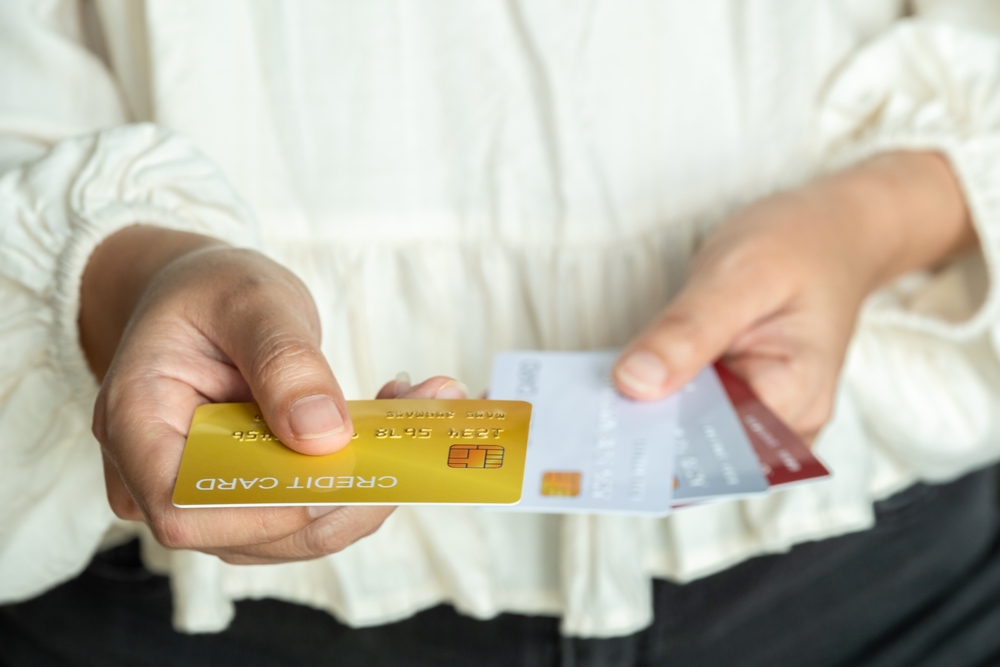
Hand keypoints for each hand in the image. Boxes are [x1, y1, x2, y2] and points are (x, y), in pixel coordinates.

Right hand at [82, 226, 466, 562]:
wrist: (203, 298)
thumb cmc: (213, 292)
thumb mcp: (253, 301)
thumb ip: (284, 361)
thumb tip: (323, 436)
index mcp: (134, 419)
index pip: (180, 506)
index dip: (259, 511)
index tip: (337, 477)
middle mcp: (156, 474)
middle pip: (243, 533)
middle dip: (335, 503)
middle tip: (406, 453)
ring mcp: (202, 494)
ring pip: (285, 535)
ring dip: (359, 493)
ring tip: (414, 415)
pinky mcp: (245, 497)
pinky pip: (302, 512)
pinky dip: (356, 481)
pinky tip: (392, 425)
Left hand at [612, 152, 975, 441]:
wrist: (832, 233)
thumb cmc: (797, 246)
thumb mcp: (738, 274)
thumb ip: (687, 330)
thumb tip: (634, 384)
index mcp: (794, 399)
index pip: (715, 445)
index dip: (659, 440)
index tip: (605, 428)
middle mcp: (785, 424)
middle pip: (704, 448)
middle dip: (649, 433)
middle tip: (589, 418)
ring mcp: (764, 416)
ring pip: (696, 435)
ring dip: (651, 419)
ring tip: (598, 404)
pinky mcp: (742, 400)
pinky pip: (698, 412)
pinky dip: (664, 399)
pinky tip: (626, 385)